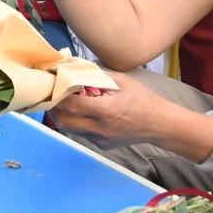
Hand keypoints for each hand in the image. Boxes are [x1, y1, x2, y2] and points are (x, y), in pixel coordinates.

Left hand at [49, 71, 169, 148]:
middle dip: (54, 108)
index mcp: (105, 110)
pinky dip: (77, 122)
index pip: (71, 105)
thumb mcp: (121, 81)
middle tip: (51, 95)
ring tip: (62, 102)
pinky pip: (83, 133)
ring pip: (71, 129)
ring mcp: (101, 139)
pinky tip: (81, 111)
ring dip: (63, 116)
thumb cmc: (143, 99)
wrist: (161, 125)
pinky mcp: (103, 145)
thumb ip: (97, 75)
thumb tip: (76, 67)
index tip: (52, 84)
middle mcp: (100, 128)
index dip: (58, 94)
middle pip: (64, 121)